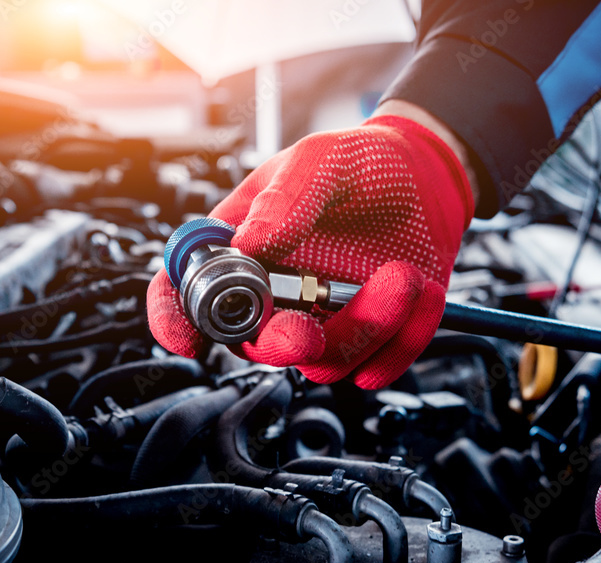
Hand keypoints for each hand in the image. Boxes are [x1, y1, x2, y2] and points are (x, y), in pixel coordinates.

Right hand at [148, 111, 473, 388]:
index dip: (174, 320)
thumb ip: (285, 199)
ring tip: (404, 275)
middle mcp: (275, 295)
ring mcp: (322, 320)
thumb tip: (249, 243)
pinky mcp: (371, 336)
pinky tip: (423, 291)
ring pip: (325, 361)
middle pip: (256, 345)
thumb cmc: (359, 163)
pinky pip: (381, 363)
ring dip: (367, 327)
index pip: (185, 291)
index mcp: (241, 249)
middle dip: (281, 344)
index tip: (188, 339)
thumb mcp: (319, 160)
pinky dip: (406, 337)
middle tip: (307, 331)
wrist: (426, 176)